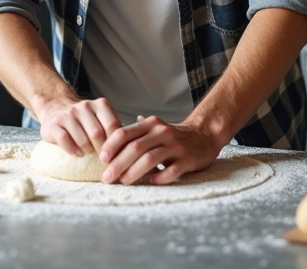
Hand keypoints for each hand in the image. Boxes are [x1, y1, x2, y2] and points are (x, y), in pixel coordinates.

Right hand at [38, 97, 121, 157]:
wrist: (55, 106)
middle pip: (97, 134)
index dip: (116, 143)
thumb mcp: (99, 117)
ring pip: (82, 139)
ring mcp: (68, 115)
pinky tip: (77, 154)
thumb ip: (111, 128)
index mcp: (100, 105)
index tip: (117, 155)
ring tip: (90, 155)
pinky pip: (64, 140)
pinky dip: (72, 150)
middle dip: (102, 151)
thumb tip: (127, 150)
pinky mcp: (54, 124)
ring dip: (87, 151)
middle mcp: (84, 107)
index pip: (112, 125)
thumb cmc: (83, 119)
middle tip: (104, 161)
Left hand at [99, 116, 224, 185]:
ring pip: (150, 159)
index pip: (125, 133)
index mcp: (150, 124)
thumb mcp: (153, 128)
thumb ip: (133, 132)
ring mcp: (175, 145)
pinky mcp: (188, 159)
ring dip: (134, 172)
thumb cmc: (173, 136)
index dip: (111, 146)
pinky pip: (172, 170)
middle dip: (118, 164)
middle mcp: (161, 132)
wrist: (204, 135)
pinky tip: (152, 182)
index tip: (101, 159)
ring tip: (123, 182)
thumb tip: (107, 139)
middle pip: (134, 147)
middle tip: (106, 178)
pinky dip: (160, 177)